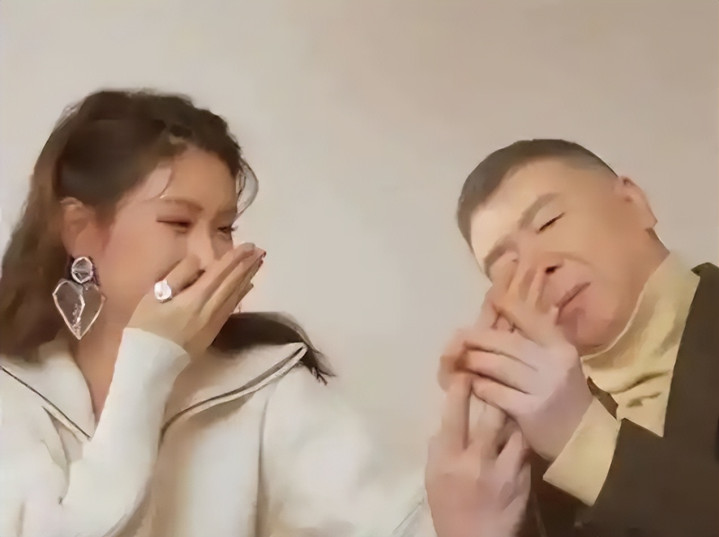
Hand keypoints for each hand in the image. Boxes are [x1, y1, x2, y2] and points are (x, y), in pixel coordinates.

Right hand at [128, 243, 264, 356]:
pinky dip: (241, 294)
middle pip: (233, 283)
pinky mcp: (213, 332)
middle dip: (247, 265)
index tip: (248, 245)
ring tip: (258, 264)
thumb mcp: (154, 296)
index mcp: (196, 298)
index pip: (220, 273)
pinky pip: (232, 308)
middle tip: (261, 250)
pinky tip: (248, 287)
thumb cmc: (146, 328)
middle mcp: (211, 309)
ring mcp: (214, 322)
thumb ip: (177, 276)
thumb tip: (197, 260)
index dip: (235, 258)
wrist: (149, 365)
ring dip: (248, 277)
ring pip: (235, 295)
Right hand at [426, 375, 529, 536]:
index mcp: (448, 458)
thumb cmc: (448, 506)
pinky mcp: (524, 480)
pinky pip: (525, 450)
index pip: (454, 415)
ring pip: (514, 429)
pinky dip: (521, 440)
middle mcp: (476, 461)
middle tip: (497, 380)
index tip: (465, 373)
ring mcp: (503, 470)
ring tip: (513, 404)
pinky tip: (520, 436)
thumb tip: (450, 416)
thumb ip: (441, 445)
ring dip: (513, 415)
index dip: (460, 389)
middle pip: (492, 416)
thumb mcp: (433, 475)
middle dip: (495, 395)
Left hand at [455, 260, 591, 459]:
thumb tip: (509, 312)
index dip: (511, 308)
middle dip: (480, 339)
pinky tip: (473, 384)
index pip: (533, 320)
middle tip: (461, 337)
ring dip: (475, 361)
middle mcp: (554, 364)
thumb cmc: (564, 396)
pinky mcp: (530, 411)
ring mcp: (543, 388)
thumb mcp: (559, 363)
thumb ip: (537, 341)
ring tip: (461, 359)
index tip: (493, 299)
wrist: (582, 439)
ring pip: (498, 366)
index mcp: (562, 348)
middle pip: (508, 343)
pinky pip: (496, 392)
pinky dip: (480, 386)